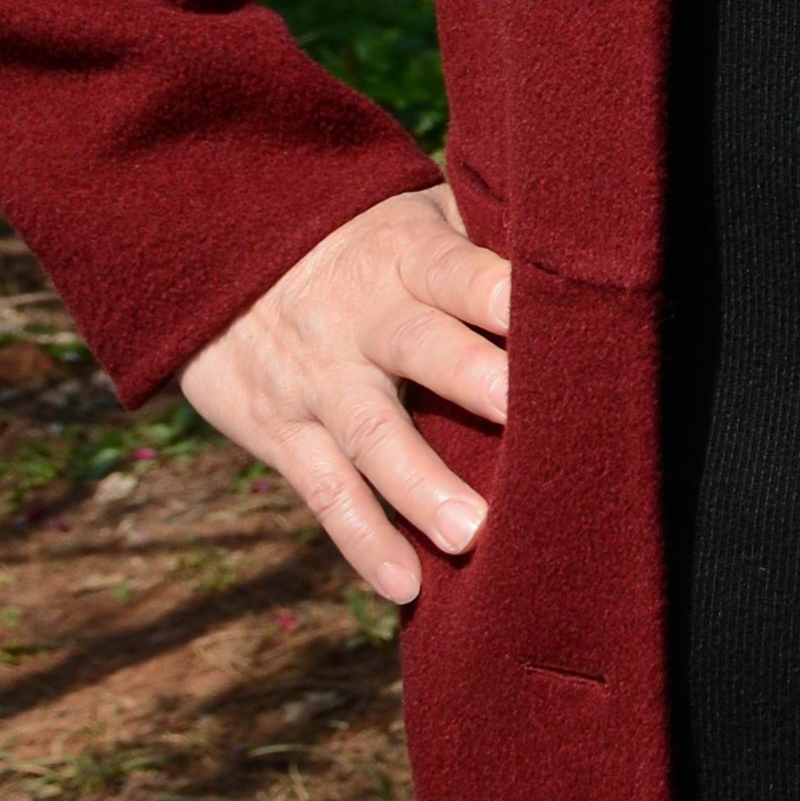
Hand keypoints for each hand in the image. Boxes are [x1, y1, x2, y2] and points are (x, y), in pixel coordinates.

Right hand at [176, 189, 513, 604]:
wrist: (214, 248)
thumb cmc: (360, 237)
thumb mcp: (414, 213)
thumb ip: (484, 237)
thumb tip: (585, 247)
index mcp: (408, 258)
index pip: (460, 271)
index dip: (501, 291)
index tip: (548, 315)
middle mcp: (362, 320)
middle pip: (421, 348)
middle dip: (472, 380)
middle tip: (526, 418)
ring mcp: (318, 380)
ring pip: (373, 435)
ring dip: (422, 487)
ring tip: (471, 533)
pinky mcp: (280, 431)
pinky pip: (326, 491)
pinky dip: (364, 541)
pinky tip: (405, 587)